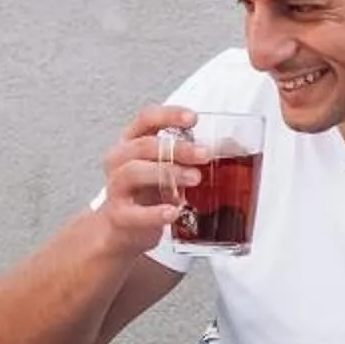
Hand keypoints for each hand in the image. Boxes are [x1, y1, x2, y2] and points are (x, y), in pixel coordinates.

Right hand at [98, 104, 205, 257]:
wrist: (121, 228)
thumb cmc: (147, 192)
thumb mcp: (165, 168)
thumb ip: (186, 157)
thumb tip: (228, 149)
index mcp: (131, 142)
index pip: (146, 118)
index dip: (169, 115)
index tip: (193, 119)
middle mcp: (119, 160)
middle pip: (144, 145)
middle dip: (177, 149)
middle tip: (204, 155)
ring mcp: (116, 187)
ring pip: (134, 172)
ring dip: (168, 173)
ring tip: (195, 179)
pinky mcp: (119, 216)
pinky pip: (135, 213)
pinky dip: (155, 213)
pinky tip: (174, 212)